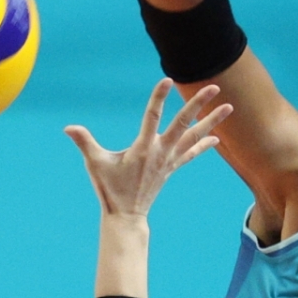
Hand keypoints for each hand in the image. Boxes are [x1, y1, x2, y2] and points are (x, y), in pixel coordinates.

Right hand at [65, 78, 230, 217]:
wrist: (127, 216)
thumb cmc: (109, 189)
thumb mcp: (95, 164)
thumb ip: (84, 142)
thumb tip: (68, 128)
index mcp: (142, 148)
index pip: (152, 117)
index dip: (159, 98)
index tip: (167, 81)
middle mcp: (160, 152)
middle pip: (184, 124)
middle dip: (199, 105)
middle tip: (215, 88)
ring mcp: (168, 160)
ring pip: (194, 137)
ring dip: (212, 122)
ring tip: (229, 108)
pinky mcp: (171, 168)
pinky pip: (191, 154)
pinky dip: (203, 145)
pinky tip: (216, 137)